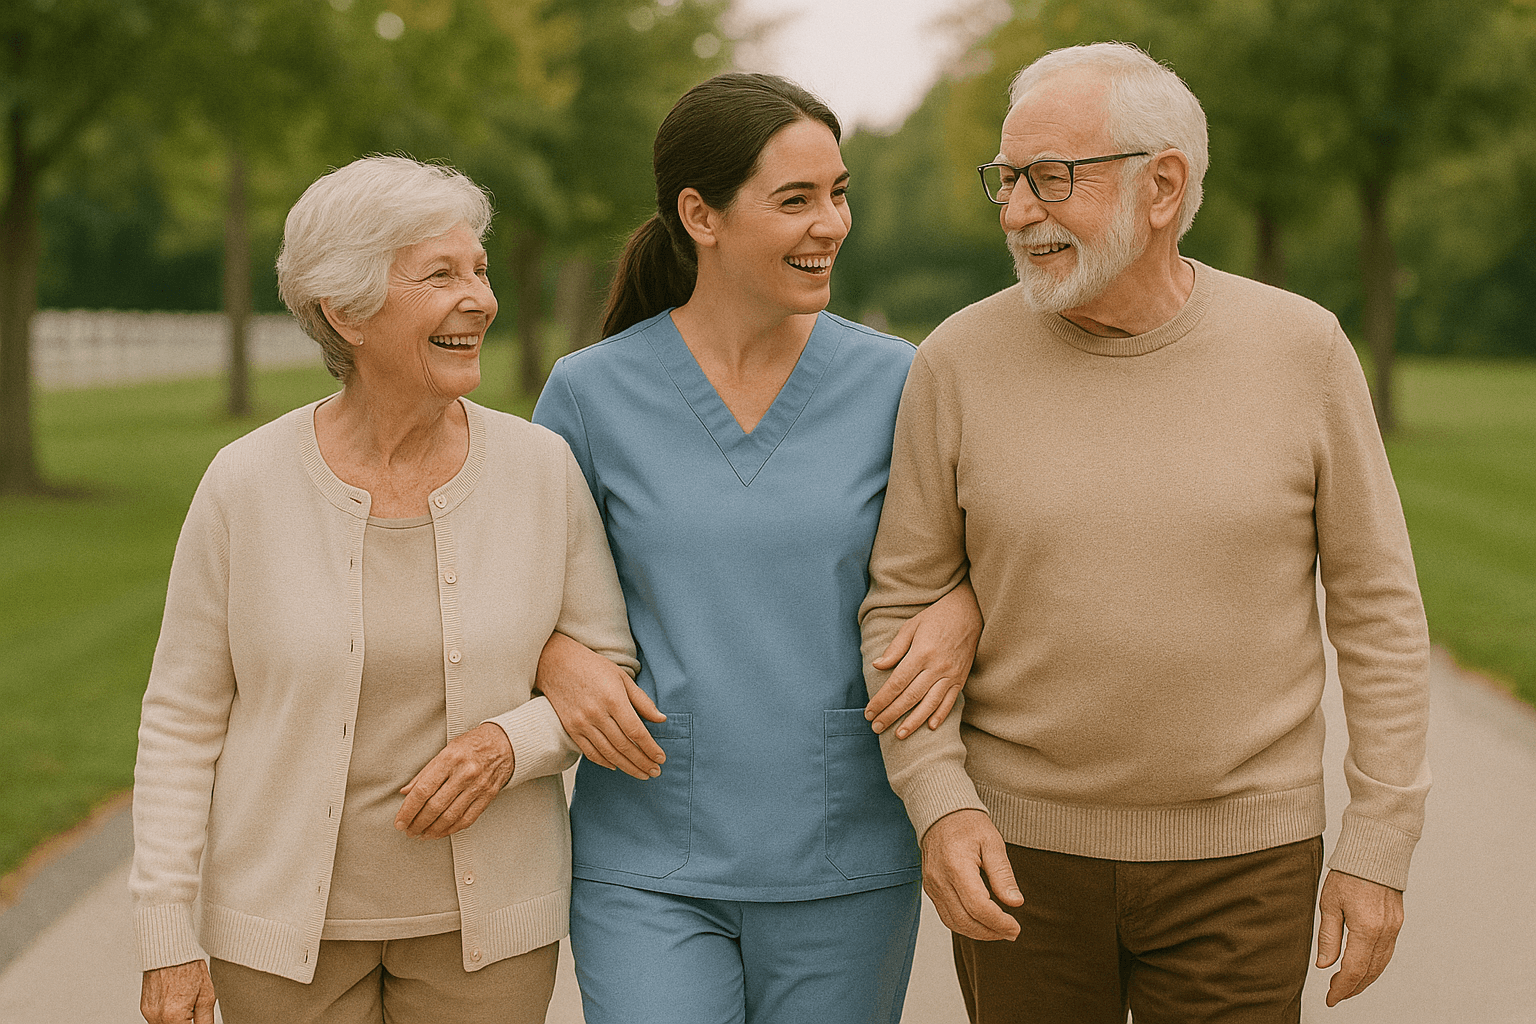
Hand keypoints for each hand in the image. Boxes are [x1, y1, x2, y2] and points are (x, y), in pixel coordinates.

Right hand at [141, 960, 214, 1023]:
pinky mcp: (144, 1008)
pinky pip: (157, 1019)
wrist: (170, 951)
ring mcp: (149, 1013)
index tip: (196, 1020)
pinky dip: (167, 1015)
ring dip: (175, 1020)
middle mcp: (157, 1017)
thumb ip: (205, 1020)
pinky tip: (175, 1001)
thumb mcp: (206, 995)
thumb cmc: (188, 967)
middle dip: (185, 1022)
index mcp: (173, 1016)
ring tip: (184, 1003)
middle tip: (192, 1010)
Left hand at [396, 723, 514, 838]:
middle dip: (418, 823)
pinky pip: (467, 819)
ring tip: (422, 834)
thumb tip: (406, 792)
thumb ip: (425, 773)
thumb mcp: (445, 751)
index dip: (408, 810)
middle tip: (408, 830)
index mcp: (450, 759)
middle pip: (435, 807)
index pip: (423, 790)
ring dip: (432, 830)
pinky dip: (451, 829)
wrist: (504, 743)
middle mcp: (464, 773)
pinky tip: (441, 832)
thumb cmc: (473, 745)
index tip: (400, 821)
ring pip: (450, 816)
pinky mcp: (488, 796)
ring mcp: (478, 786)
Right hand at [537, 631, 664, 779]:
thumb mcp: (622, 678)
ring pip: (608, 753)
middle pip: (624, 746)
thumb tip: (661, 719)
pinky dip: (604, 762)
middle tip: (655, 771)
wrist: (557, 663)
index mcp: (613, 699)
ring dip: (627, 767)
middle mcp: (597, 714)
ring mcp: (582, 723)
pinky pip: (590, 752)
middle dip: (642, 762)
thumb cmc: (593, 667)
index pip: (636, 731)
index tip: (661, 758)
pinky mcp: (571, 728)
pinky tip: (617, 766)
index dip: (650, 748)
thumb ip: (642, 701)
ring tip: (641, 773)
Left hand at [866, 580, 981, 737]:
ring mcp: (951, 674)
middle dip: (892, 714)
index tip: (869, 712)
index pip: (896, 683)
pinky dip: (941, 715)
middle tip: (877, 728)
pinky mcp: (961, 678)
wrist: (969, 611)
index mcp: (921, 653)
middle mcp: (936, 667)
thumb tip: (877, 665)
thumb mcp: (911, 626)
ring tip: (900, 735)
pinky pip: (951, 701)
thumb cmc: (936, 617)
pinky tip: (930, 727)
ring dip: (914, 721)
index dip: (881, 700)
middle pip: (910, 697)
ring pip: (930, 703)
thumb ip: (895, 648)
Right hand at [921, 808, 1022, 941]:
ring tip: (999, 931)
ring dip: (978, 933)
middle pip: (965, 920)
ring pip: (954, 923)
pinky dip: (965, 925)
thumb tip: (1016, 902)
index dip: (999, 922)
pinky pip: (946, 916)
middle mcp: (940, 880)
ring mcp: (932, 886)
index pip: (978, 907)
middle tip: (1012, 932)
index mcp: (957, 867)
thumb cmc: (968, 825)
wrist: (940, 813)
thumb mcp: (993, 843)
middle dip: (991, 932)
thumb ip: (1003, 875)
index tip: (1016, 927)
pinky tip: (982, 923)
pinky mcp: (930, 889)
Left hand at [1315, 869, 1404, 1005]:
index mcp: (1366, 928)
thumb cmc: (1348, 874)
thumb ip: (1328, 937)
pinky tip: (1363, 968)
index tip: (1331, 998)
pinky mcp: (1397, 923)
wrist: (1374, 852)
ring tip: (1347, 986)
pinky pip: (1388, 952)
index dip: (1341, 988)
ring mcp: (1394, 928)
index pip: (1353, 970)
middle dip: (1353, 988)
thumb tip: (1324, 965)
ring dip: (1365, 979)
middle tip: (1336, 995)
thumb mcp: (1329, 903)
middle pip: (1370, 972)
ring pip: (1381, 964)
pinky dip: (1375, 965)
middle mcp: (1385, 932)